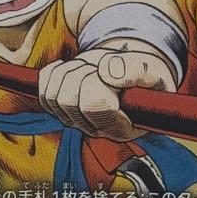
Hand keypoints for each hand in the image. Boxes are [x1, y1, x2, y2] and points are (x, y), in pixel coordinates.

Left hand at [38, 48, 175, 141]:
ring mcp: (76, 122)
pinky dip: (53, 73)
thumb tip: (106, 72)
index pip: (93, 106)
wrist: (129, 72)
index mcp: (122, 127)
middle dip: (82, 73)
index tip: (110, 73)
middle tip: (100, 67)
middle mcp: (96, 129)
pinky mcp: (61, 111)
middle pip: (68, 100)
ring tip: (89, 68)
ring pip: (52, 96)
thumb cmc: (145, 77)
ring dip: (68, 71)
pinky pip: (43, 92)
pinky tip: (70, 68)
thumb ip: (137, 70)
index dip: (96, 83)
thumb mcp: (152, 70)